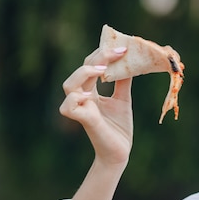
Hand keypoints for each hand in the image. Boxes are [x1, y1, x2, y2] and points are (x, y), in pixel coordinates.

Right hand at [59, 47, 132, 167]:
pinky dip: (77, 99)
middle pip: (80, 71)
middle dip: (97, 58)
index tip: (123, 47)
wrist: (120, 152)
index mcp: (90, 92)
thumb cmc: (119, 128)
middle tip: (116, 52)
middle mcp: (83, 98)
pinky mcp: (84, 122)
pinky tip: (90, 95)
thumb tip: (130, 61)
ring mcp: (81, 109)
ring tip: (102, 70)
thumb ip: (123, 82)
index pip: (90, 66)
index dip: (103, 54)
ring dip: (84, 74)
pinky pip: (69, 108)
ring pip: (69, 86)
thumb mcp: (123, 100)